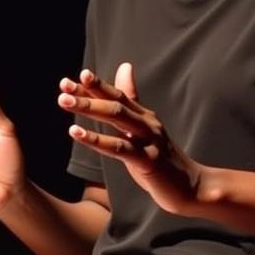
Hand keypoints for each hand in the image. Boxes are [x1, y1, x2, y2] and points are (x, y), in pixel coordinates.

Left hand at [58, 62, 203, 214]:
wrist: (193, 187)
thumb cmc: (163, 159)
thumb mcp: (144, 128)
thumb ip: (132, 100)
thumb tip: (125, 67)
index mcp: (144, 116)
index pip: (117, 95)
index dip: (93, 86)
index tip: (68, 80)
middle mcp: (147, 123)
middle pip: (115, 103)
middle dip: (87, 94)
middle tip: (62, 88)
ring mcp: (149, 141)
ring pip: (116, 118)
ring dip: (89, 109)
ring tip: (64, 102)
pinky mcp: (149, 161)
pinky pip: (119, 147)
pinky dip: (97, 139)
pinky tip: (77, 133)